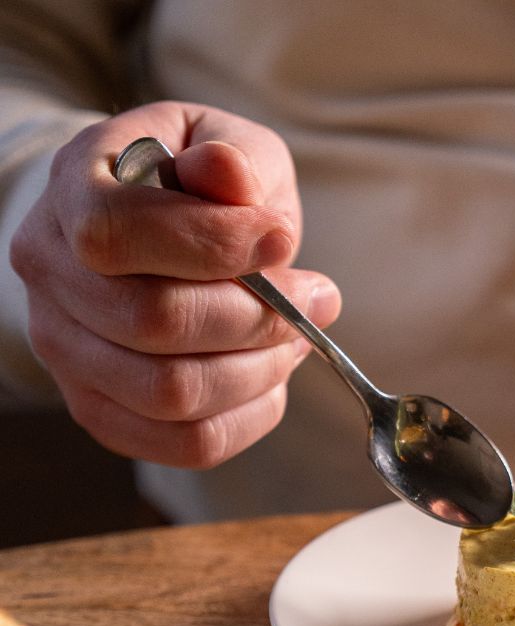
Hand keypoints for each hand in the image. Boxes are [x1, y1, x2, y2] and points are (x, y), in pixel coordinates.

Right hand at [9, 101, 341, 467]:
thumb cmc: (194, 187)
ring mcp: (69, 352)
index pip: (120, 233)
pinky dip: (252, 416)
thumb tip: (228, 176)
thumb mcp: (225, 145)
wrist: (149, 233)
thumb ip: (234, 160)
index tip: (284, 240)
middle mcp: (53, 276)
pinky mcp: (105, 411)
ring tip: (296, 337)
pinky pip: (188, 444)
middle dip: (259, 316)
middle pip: (156, 322)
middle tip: (314, 298)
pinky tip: (271, 375)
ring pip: (174, 394)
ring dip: (261, 370)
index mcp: (73, 193)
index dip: (217, 244)